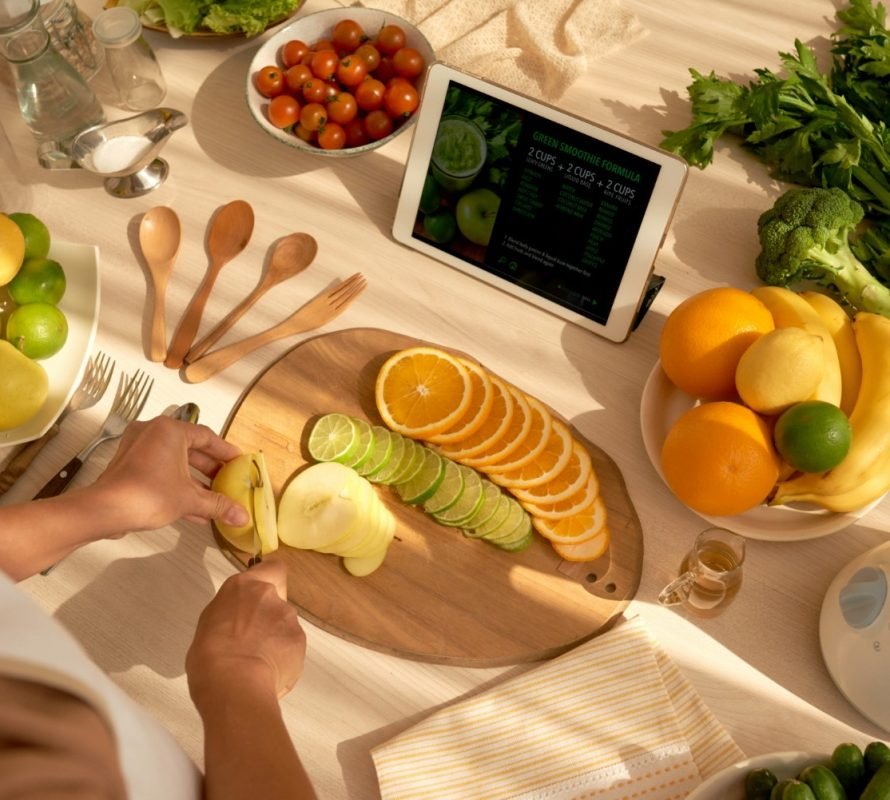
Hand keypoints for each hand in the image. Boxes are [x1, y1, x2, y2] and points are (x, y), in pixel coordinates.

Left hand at [92, 415, 248, 531]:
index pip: (207, 436)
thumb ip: (219, 504)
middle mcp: (152, 433)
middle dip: (210, 469)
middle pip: (190, 448)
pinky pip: (161, 470)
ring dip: (195, 480)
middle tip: (227, 480)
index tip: (238, 461)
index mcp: (169, 430)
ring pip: (175, 462)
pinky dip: (177, 484)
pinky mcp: (129, 465)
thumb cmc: (146, 494)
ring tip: (214, 496)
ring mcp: (138, 448)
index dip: (225, 451)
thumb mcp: (190, 499)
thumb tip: (242, 515)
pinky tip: (193, 507)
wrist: (106, 511)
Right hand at [186, 560, 305, 707]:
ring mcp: (289, 618)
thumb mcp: (210, 622)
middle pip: (276, 601)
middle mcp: (271, 596)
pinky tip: (268, 672)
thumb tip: (239, 621)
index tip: (263, 590)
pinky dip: (283, 656)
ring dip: (275, 638)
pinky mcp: (300, 641)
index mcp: (244, 586)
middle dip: (268, 618)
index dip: (271, 577)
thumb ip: (232, 612)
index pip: (272, 568)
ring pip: (284, 626)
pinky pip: (292, 646)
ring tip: (257, 663)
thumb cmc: (209, 654)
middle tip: (251, 641)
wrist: (233, 683)